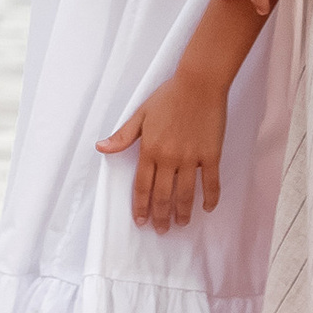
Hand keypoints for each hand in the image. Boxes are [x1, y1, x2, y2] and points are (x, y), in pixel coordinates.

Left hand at [98, 71, 229, 230]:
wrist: (199, 83)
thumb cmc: (169, 96)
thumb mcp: (140, 114)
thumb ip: (123, 136)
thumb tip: (101, 147)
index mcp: (150, 149)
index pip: (142, 185)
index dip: (141, 206)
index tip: (141, 221)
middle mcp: (169, 158)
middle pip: (163, 195)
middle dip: (161, 216)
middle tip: (161, 229)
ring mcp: (191, 158)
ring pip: (186, 194)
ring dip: (183, 213)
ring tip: (181, 224)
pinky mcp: (211, 155)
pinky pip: (211, 182)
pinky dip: (210, 198)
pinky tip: (207, 208)